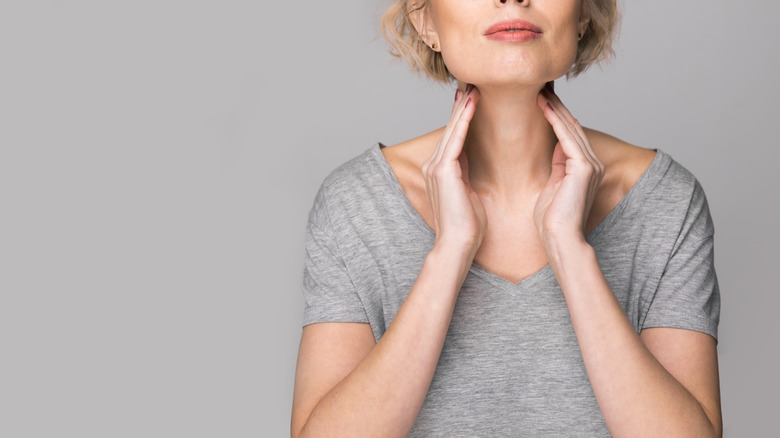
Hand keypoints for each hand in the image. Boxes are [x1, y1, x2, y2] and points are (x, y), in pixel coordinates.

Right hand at [421, 84, 486, 255]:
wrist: (458, 244)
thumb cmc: (468, 225)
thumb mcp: (468, 192)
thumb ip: (466, 173)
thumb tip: (471, 160)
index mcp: (441, 171)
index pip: (454, 137)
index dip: (463, 117)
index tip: (473, 98)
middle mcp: (434, 165)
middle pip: (450, 128)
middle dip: (461, 105)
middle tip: (472, 82)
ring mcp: (436, 166)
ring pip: (452, 129)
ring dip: (463, 106)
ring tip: (473, 86)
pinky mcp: (443, 170)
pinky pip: (456, 138)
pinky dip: (464, 119)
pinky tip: (472, 103)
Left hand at [534, 84, 604, 246]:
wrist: (559, 239)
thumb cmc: (552, 219)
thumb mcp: (553, 185)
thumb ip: (557, 165)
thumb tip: (553, 146)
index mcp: (585, 167)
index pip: (569, 133)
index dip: (555, 114)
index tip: (540, 98)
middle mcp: (592, 162)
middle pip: (571, 125)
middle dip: (555, 105)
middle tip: (540, 85)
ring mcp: (590, 164)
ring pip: (570, 127)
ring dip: (554, 107)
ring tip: (540, 89)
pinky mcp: (583, 168)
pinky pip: (567, 137)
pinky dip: (554, 119)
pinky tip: (543, 105)